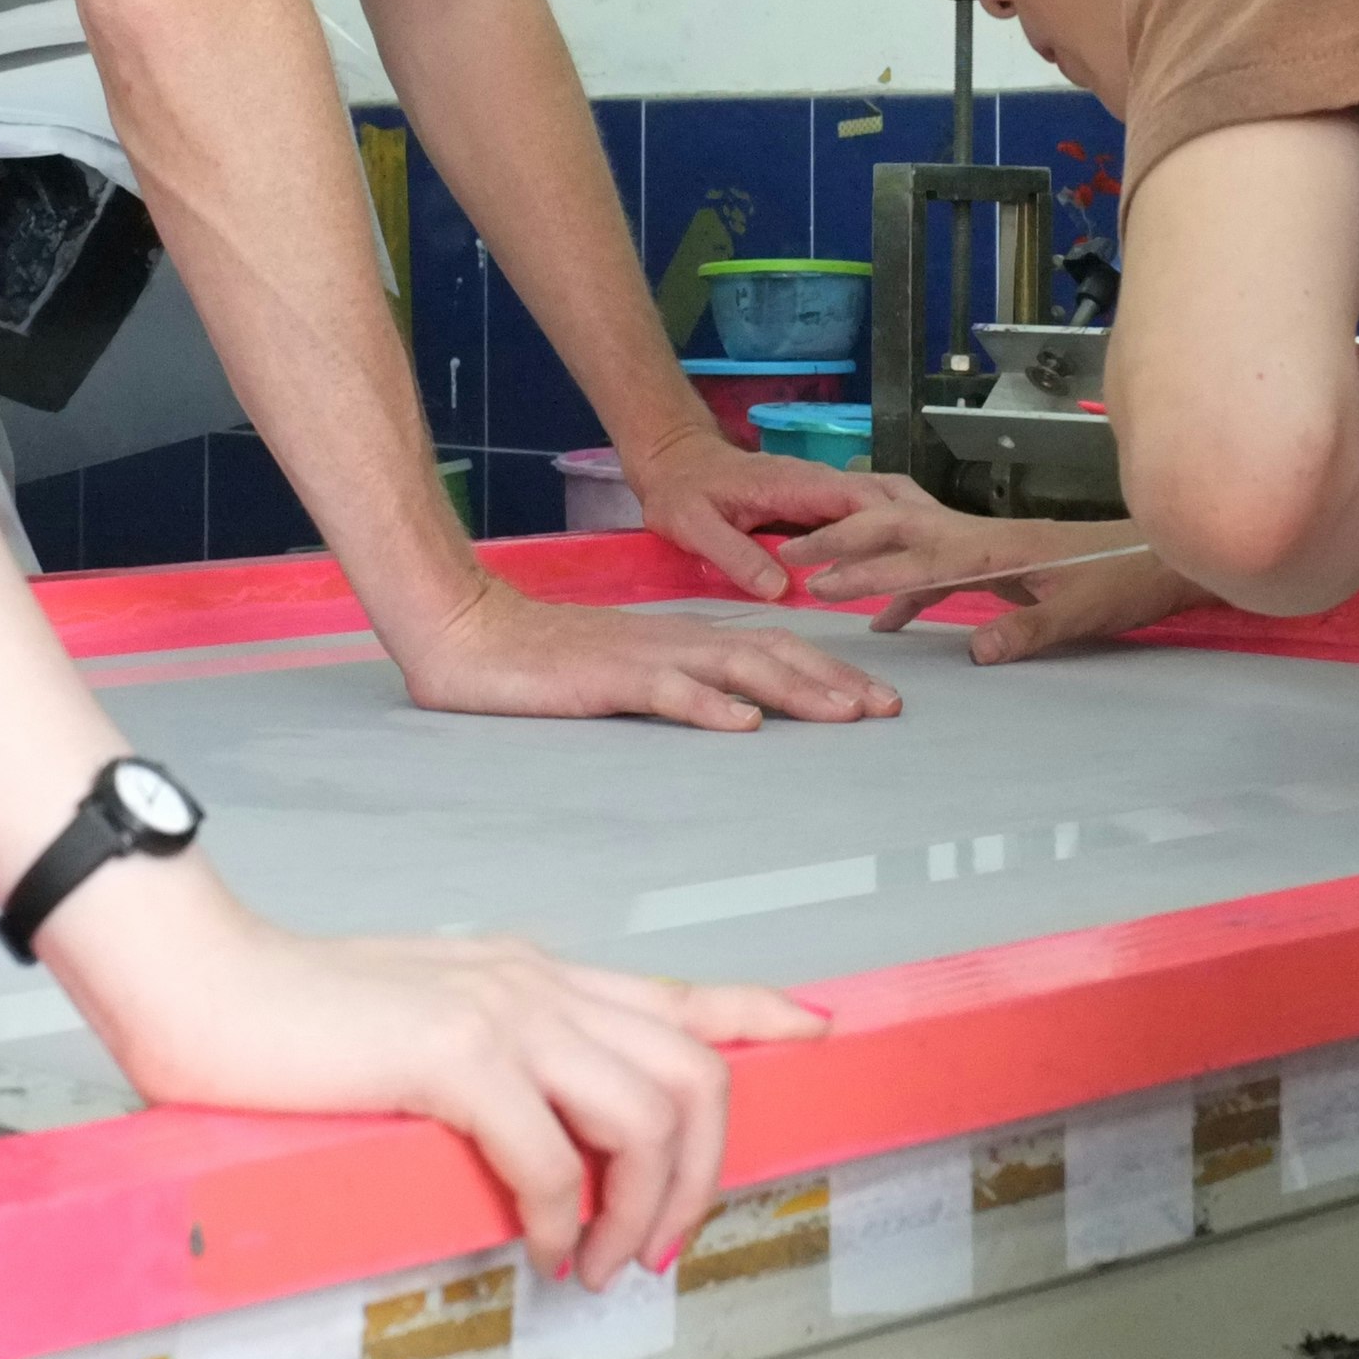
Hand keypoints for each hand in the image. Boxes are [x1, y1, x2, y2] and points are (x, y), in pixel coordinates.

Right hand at [64, 868, 822, 1286]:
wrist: (203, 980)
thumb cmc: (295, 1018)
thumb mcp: (423, 1021)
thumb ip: (493, 1058)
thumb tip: (542, 1136)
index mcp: (532, 973)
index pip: (677, 993)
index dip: (760, 1015)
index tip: (815, 1035)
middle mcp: (537, 981)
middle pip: (695, 1068)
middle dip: (705, 1172)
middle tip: (656, 1247)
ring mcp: (501, 1010)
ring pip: (650, 1112)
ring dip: (643, 1209)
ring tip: (597, 1263)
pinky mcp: (454, 1052)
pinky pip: (555, 1154)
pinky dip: (562, 1218)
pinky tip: (536, 1246)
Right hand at [394, 574, 900, 727]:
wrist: (470, 633)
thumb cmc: (544, 661)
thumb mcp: (625, 672)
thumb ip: (678, 683)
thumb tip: (738, 711)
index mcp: (682, 637)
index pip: (773, 648)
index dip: (829, 671)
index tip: (875, 700)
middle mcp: (675, 639)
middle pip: (773, 652)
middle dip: (836, 680)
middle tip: (888, 710)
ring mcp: (642, 655)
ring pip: (736, 666)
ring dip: (795, 691)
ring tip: (843, 715)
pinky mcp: (605, 676)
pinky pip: (666, 691)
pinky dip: (708, 706)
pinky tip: (743, 724)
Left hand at [617, 420, 930, 598]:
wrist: (672, 459)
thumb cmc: (681, 491)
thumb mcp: (694, 526)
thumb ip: (736, 555)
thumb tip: (783, 589)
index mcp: (793, 484)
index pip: (851, 499)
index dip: (887, 525)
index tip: (919, 551)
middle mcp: (815, 481)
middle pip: (879, 495)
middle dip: (918, 521)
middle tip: (954, 558)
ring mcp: (818, 489)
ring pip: (877, 501)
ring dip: (910, 525)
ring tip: (944, 563)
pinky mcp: (815, 501)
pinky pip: (860, 514)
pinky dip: (887, 531)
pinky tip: (905, 561)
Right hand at [783, 505, 1207, 665]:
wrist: (1161, 556)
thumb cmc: (1124, 582)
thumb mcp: (1080, 614)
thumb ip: (1026, 630)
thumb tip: (974, 652)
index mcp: (993, 549)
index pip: (915, 561)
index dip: (865, 574)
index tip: (819, 583)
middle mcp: (982, 538)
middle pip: (898, 528)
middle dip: (844, 538)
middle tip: (793, 553)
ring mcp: (989, 545)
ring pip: (911, 541)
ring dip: (866, 554)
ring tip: (820, 576)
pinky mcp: (999, 558)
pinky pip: (935, 565)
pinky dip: (903, 585)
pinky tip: (889, 620)